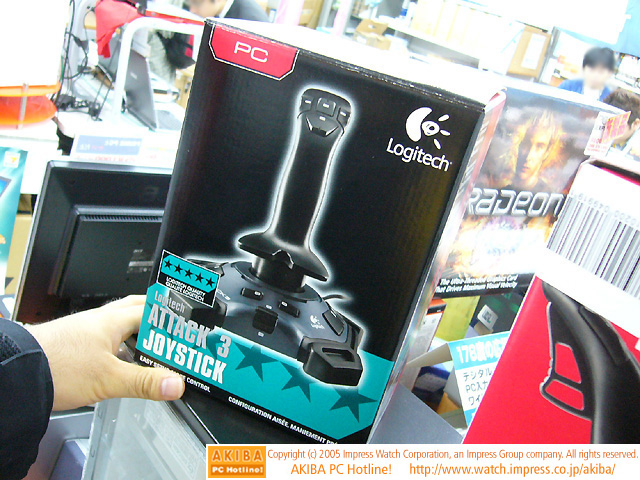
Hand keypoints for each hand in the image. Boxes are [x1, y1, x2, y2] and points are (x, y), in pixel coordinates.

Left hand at [26, 296, 184, 410]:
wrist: (17, 373)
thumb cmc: (55, 366)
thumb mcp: (109, 378)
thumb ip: (145, 382)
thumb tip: (175, 384)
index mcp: (112, 320)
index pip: (151, 310)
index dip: (171, 317)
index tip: (186, 324)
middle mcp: (99, 321)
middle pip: (135, 311)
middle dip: (155, 318)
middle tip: (172, 327)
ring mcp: (86, 333)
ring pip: (120, 327)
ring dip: (137, 335)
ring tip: (154, 348)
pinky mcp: (75, 347)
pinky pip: (106, 342)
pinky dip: (120, 350)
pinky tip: (122, 365)